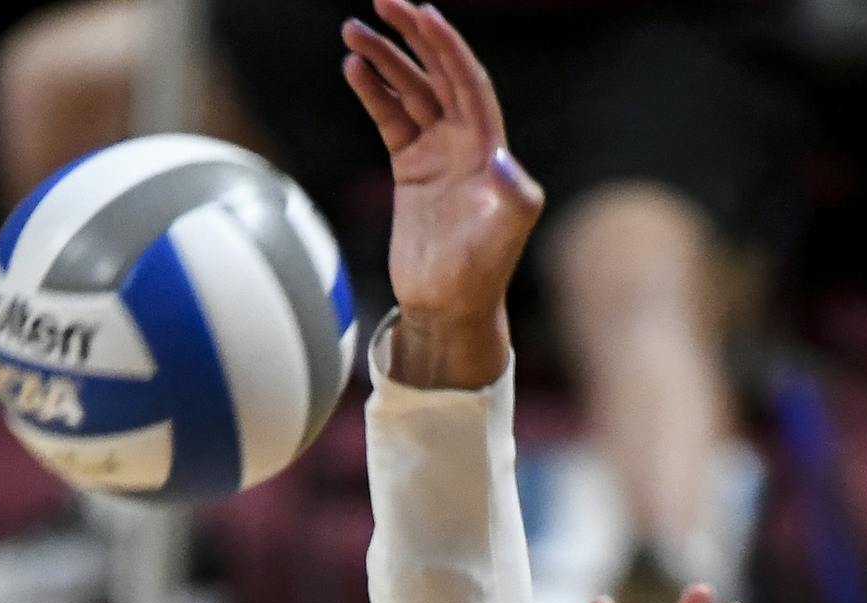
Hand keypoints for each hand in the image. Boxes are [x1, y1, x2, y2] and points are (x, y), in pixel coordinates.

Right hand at [342, 2, 542, 337]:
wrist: (450, 308)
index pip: (468, 82)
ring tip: (352, 34)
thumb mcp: (506, 236)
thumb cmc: (483, 274)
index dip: (447, 46)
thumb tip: (501, 158)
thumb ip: (515, 196)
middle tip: (383, 2)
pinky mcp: (411, 170)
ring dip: (385, 61)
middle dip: (412, 37)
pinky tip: (355, 71)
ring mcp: (437, 154)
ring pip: (410, 92)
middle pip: (438, 74)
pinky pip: (390, 119)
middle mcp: (466, 144)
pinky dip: (373, 94)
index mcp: (490, 149)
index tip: (422, 13)